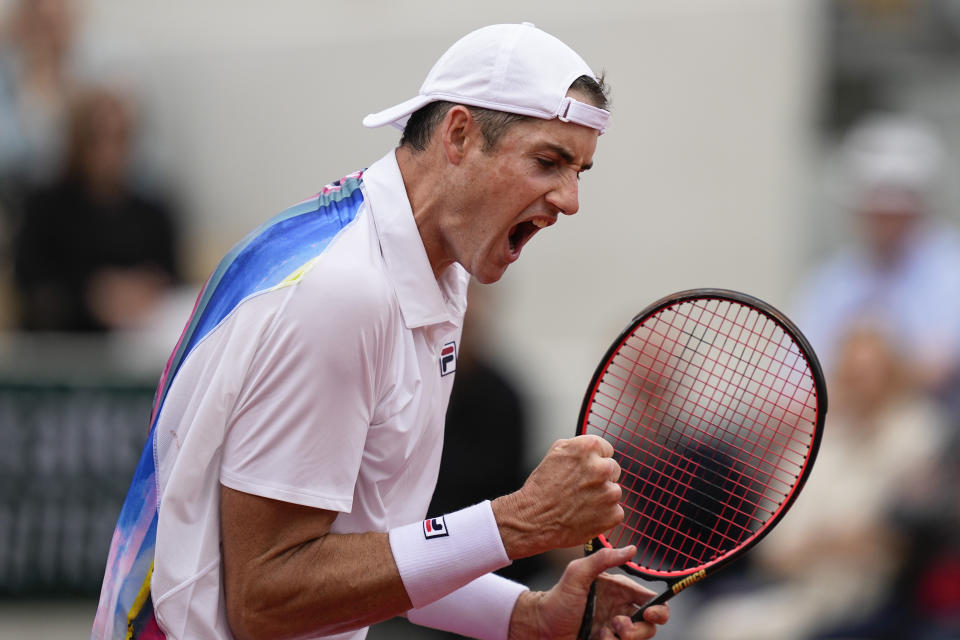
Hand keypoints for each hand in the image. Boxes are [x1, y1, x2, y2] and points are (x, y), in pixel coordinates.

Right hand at [493, 436, 622, 558]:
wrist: (533, 519)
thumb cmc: (541, 487)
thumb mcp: (556, 453)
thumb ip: (579, 447)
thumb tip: (595, 448)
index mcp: (588, 448)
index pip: (606, 449)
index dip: (594, 460)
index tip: (585, 470)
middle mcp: (602, 468)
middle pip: (613, 469)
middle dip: (600, 478)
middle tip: (580, 488)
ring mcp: (609, 492)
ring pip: (614, 491)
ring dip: (602, 496)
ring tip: (580, 502)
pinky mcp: (613, 514)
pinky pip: (615, 511)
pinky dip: (604, 515)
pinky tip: (585, 515)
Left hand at [508, 546, 668, 639]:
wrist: (539, 628)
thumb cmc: (556, 600)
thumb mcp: (577, 574)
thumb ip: (602, 559)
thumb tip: (632, 549)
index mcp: (618, 591)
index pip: (650, 599)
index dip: (658, 608)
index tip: (649, 613)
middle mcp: (620, 610)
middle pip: (650, 624)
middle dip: (640, 629)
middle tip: (619, 626)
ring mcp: (614, 629)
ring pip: (638, 638)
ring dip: (624, 638)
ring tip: (603, 632)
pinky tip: (597, 638)